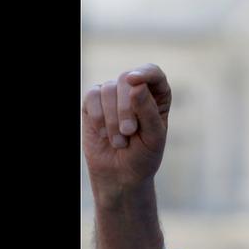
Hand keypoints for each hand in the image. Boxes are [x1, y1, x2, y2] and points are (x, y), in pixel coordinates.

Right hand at [82, 64, 171, 190]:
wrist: (120, 176)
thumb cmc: (143, 156)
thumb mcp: (153, 137)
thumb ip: (147, 110)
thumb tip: (135, 85)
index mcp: (156, 95)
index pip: (152, 72)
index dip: (144, 73)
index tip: (133, 80)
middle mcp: (134, 90)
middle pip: (126, 80)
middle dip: (125, 108)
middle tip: (129, 132)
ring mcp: (112, 95)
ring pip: (108, 89)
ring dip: (112, 119)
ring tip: (119, 141)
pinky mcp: (93, 104)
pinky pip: (91, 97)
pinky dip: (98, 117)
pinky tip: (104, 134)